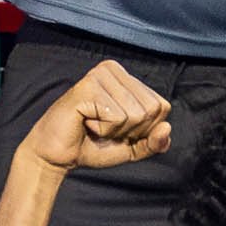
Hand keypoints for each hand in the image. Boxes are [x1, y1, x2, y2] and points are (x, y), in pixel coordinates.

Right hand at [28, 60, 174, 173]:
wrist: (58, 156)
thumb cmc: (92, 146)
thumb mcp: (132, 147)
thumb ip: (154, 142)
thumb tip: (167, 128)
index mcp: (127, 78)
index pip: (162, 106)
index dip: (144, 129)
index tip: (118, 129)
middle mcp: (114, 70)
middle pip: (151, 110)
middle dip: (130, 130)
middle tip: (103, 128)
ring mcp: (100, 75)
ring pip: (135, 114)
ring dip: (114, 130)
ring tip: (93, 124)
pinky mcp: (88, 86)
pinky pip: (116, 117)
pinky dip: (103, 129)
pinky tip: (86, 121)